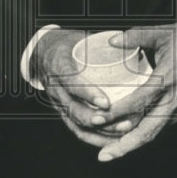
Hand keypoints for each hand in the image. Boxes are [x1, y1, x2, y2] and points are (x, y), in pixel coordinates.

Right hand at [31, 28, 123, 147]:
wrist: (43, 52)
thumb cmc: (67, 43)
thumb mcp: (80, 36)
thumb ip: (102, 41)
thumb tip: (133, 42)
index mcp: (58, 64)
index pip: (70, 81)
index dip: (88, 94)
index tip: (106, 102)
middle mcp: (55, 86)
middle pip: (73, 109)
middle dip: (98, 119)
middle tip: (122, 121)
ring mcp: (57, 101)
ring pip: (76, 122)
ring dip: (100, 131)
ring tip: (124, 131)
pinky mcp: (62, 111)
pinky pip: (76, 129)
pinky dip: (94, 138)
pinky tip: (112, 141)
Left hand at [94, 21, 176, 161]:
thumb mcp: (164, 32)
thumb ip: (136, 36)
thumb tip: (111, 41)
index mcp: (166, 79)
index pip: (138, 102)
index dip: (116, 113)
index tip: (96, 118)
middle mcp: (174, 99)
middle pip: (148, 131)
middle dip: (124, 146)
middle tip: (103, 155)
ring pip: (156, 132)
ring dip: (134, 143)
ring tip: (112, 151)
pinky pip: (164, 126)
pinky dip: (147, 133)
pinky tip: (132, 136)